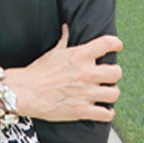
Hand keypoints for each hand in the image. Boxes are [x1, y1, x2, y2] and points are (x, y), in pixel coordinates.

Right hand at [6, 25, 121, 122]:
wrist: (26, 92)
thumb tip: (66, 28)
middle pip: (116, 72)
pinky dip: (107, 113)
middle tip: (109, 75)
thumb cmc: (38, 72)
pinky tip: (104, 110)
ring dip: (111, 92)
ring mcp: (86, 93)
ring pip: (114, 93)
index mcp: (80, 56)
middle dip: (114, 73)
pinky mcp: (82, 111)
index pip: (107, 44)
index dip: (115, 44)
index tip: (117, 46)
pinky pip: (106, 114)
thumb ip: (64, 40)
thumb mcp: (53, 52)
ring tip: (107, 92)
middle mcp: (86, 73)